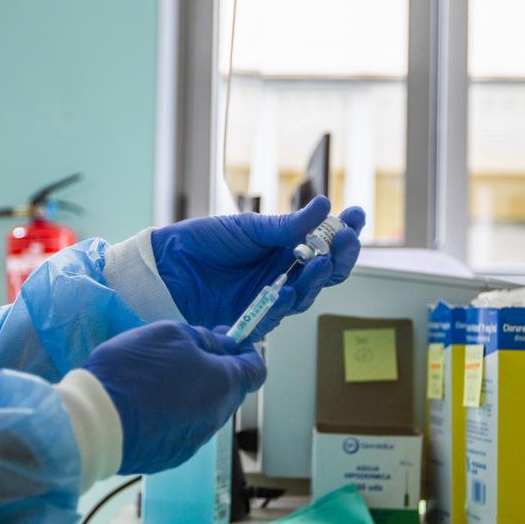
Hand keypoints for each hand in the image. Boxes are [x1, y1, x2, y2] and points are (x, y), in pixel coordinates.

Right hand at [83, 322, 265, 474]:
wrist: (97, 423)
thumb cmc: (136, 370)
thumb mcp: (170, 334)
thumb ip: (205, 339)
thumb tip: (225, 345)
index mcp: (225, 385)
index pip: (256, 369)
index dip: (245, 351)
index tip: (227, 339)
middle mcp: (217, 418)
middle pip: (227, 390)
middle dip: (212, 371)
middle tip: (181, 354)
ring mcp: (195, 441)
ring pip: (203, 411)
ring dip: (190, 394)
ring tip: (155, 380)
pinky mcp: (172, 457)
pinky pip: (181, 429)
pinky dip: (171, 415)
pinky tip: (144, 406)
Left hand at [152, 197, 365, 342]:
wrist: (167, 267)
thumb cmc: (203, 243)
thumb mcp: (247, 227)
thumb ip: (286, 226)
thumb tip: (324, 206)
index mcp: (284, 247)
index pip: (325, 243)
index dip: (344, 232)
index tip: (357, 216)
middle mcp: (283, 273)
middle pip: (327, 272)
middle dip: (342, 256)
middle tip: (346, 239)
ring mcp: (270, 296)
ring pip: (307, 294)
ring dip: (318, 278)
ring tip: (323, 261)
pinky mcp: (254, 317)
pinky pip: (277, 313)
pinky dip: (286, 301)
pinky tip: (290, 287)